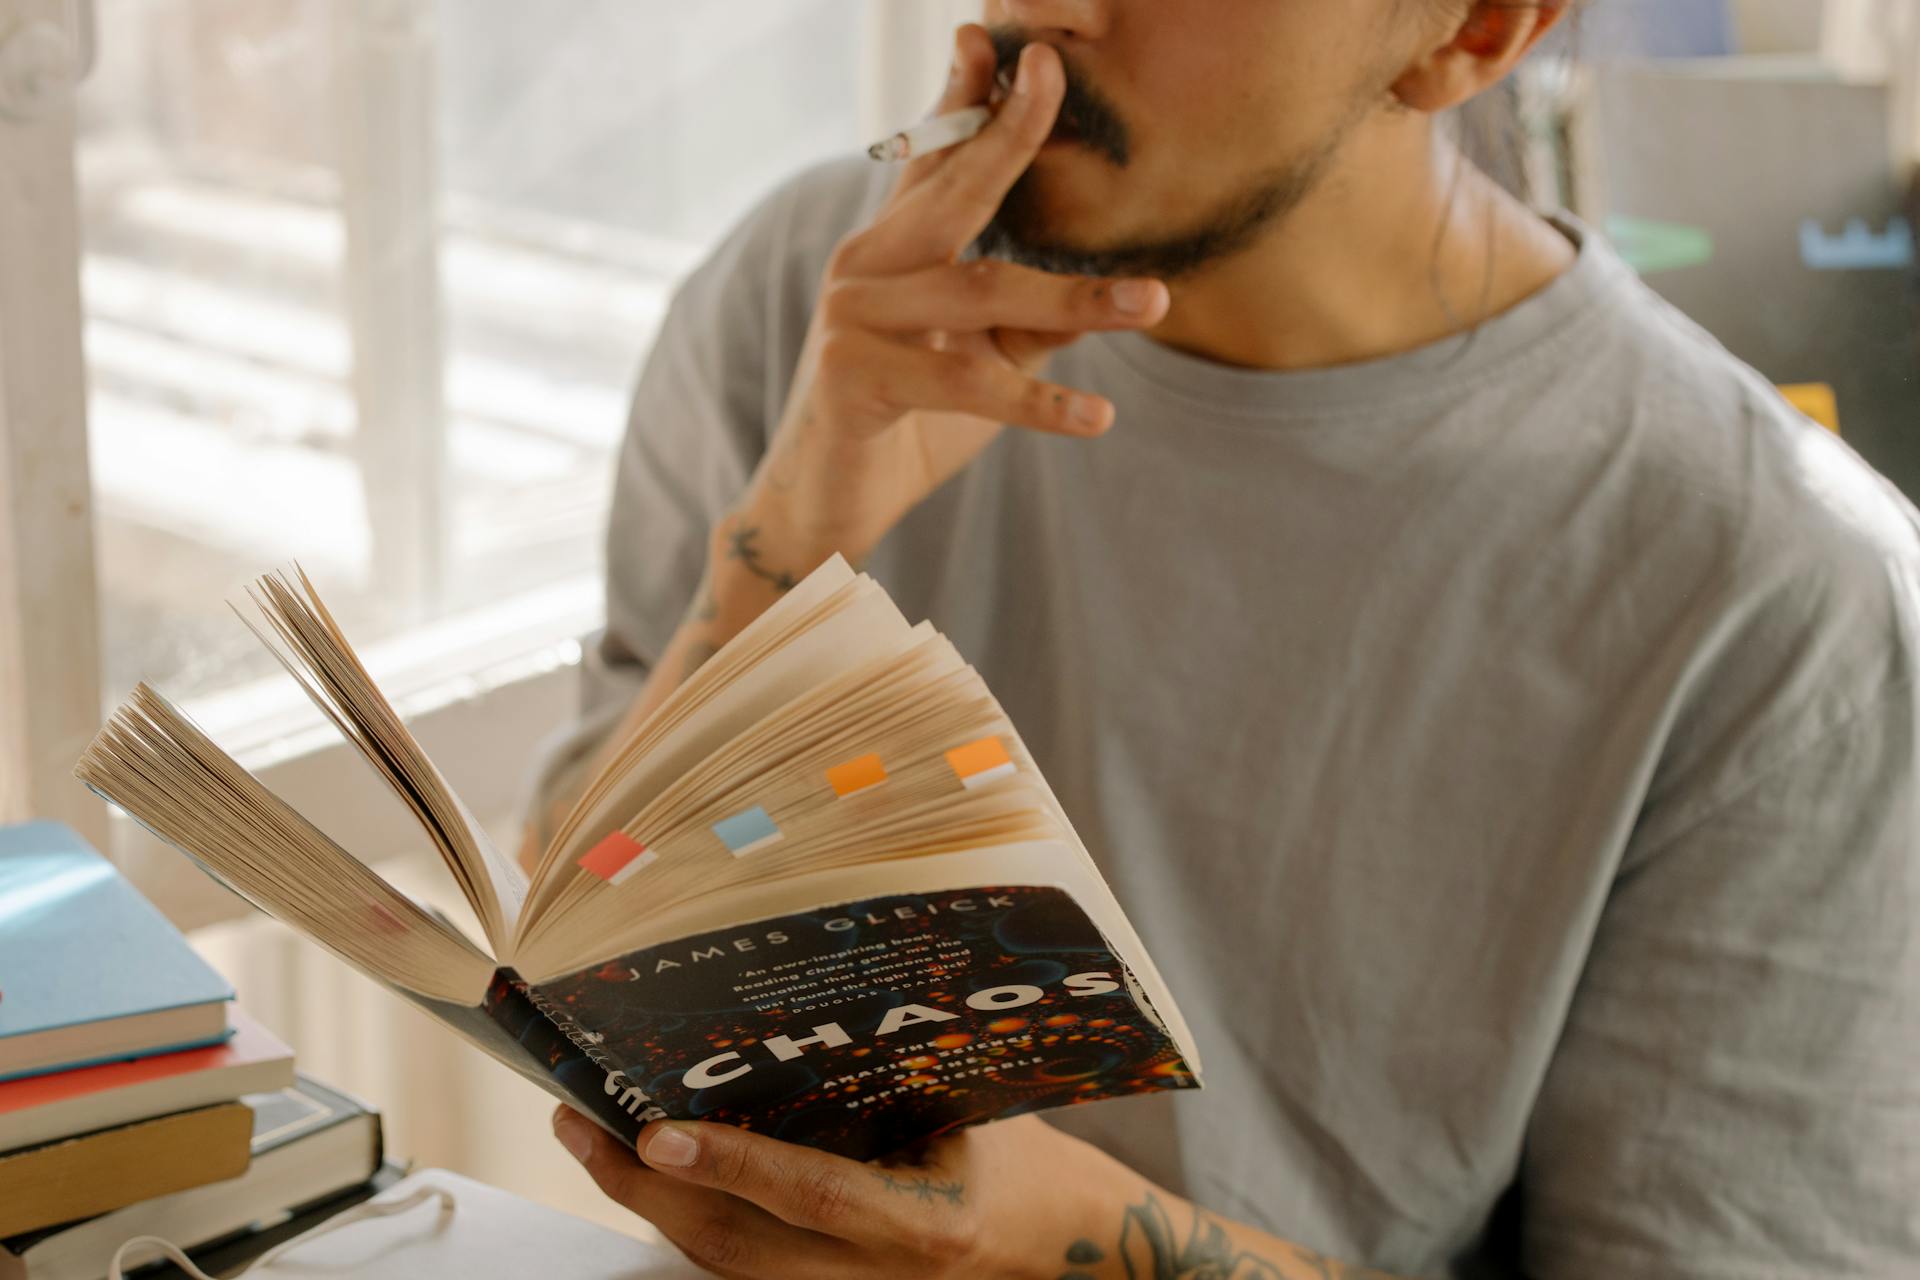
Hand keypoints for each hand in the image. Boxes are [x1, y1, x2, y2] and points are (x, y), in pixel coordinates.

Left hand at [552, 1106, 1132, 1278]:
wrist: (1071, 1253)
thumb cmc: (1026, 1167)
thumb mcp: (968, 1111)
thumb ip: (884, 1088)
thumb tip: (782, 1030)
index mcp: (924, 1223)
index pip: (808, 1196)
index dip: (728, 1163)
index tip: (652, 1129)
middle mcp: (877, 1279)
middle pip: (735, 1246)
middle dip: (645, 1187)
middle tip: (580, 1120)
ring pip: (726, 1266)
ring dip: (650, 1205)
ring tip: (594, 1141)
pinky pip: (745, 1269)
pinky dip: (690, 1222)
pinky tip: (653, 1179)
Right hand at [736, 25, 1170, 569]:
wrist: (831, 506)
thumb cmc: (910, 423)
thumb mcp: (984, 359)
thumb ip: (1034, 318)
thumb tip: (1116, 294)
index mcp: (894, 248)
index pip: (934, 159)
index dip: (967, 97)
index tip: (1005, 40)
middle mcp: (865, 264)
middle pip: (952, 192)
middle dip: (1007, 131)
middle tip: (1053, 75)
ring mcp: (853, 315)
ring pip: (980, 292)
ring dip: (1076, 296)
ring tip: (1153, 302)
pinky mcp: (854, 375)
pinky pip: (966, 381)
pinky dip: (1039, 402)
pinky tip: (1097, 416)